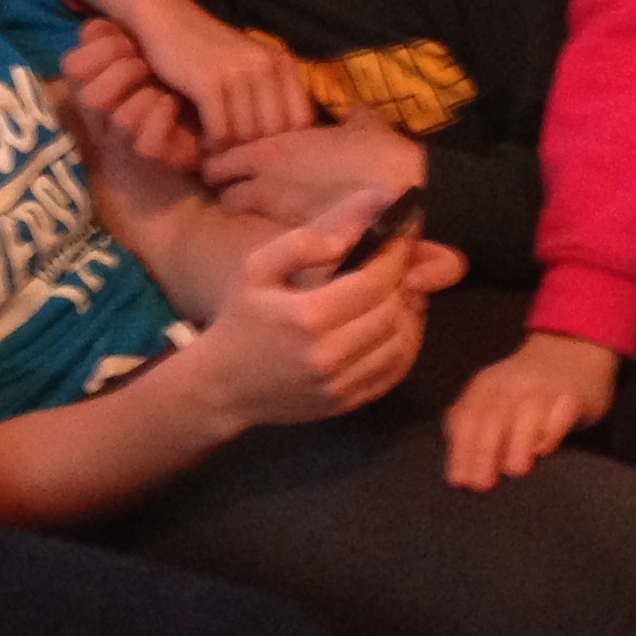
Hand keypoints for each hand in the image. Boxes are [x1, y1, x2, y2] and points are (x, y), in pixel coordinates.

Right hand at [61, 19, 201, 173]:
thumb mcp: (128, 53)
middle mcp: (97, 120)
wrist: (181, 133)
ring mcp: (121, 145)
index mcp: (85, 90)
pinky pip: (147, 146)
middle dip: (122, 72)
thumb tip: (97, 28)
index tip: (127, 40)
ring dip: (147, 96)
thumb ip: (109, 36)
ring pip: (121, 120)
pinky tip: (172, 104)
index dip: (98, 50)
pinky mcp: (149, 161)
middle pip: (90, 98)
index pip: (71, 67)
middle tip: (145, 63)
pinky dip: (162, 118)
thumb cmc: (151, 82)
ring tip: (164, 87)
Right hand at [130, 6, 315, 147]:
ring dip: (229, 148)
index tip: (260, 144)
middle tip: (233, 152)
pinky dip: (212, 143)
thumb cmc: (207, 48)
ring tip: (217, 146)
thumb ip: (270, 90)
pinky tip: (204, 138)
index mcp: (281, 61)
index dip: (283, 139)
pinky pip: (221, 132)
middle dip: (253, 148)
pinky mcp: (209, 82)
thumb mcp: (249, 62)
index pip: (301, 118)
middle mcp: (266, 65)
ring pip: (246, 135)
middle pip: (274, 132)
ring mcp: (238, 72)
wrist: (166, 18)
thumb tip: (285, 139)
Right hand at [183, 197, 430, 427]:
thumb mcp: (256, 269)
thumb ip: (302, 244)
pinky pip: (394, 371)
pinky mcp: (347, 403)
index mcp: (307, 316)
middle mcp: (328, 355)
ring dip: (411, 312)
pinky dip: (406, 343)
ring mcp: (340, 384)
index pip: (375, 281)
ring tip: (401, 289)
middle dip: (404, 280)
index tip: (403, 232)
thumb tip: (348, 236)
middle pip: (393, 311)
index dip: (397, 254)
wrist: (224, 386)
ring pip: (402, 342)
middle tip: (401, 260)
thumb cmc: (241, 319)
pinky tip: (396, 324)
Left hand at [203, 112, 425, 227]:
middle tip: (250, 191)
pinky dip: (279, 235)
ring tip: (274, 212)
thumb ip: (348, 118)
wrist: (404, 193)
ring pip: (246, 222)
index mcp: (271, 151)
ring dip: (254, 216)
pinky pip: (274, 238)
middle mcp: (265, 186)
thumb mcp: (363, 124)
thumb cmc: (380, 152)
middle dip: (232, 195)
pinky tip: (297, 230)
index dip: (222, 164)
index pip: (218, 163)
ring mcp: (281, 218)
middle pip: (224, 198)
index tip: (234, 164)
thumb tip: (353, 113)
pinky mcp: (298, 242)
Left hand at [442, 332, 618, 490]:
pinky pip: (562, 413)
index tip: (459, 481)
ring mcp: (545, 387)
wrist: (572, 350)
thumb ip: (473, 421)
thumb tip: (457, 462)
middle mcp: (513, 383)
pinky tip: (545, 450)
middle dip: (484, 450)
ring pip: (528, 412)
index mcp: (487, 385)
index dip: (462, 449)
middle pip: (494, 416)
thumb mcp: (493, 395)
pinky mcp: (573, 396)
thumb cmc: (525, 387)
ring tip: (514, 471)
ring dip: (519, 441)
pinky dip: (553, 430)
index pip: (468, 417)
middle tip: (481, 484)